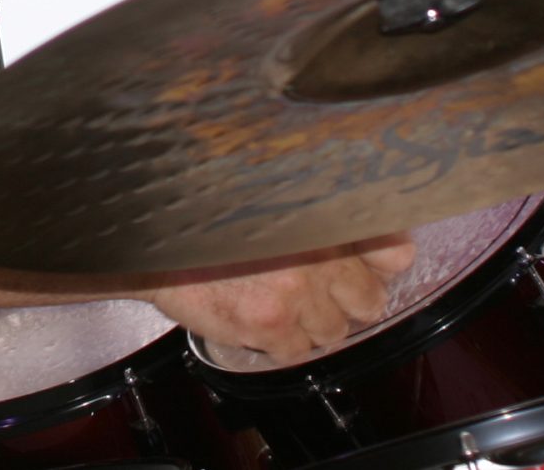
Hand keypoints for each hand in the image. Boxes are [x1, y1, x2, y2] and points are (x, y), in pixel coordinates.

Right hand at [142, 233, 415, 364]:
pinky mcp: (269, 323)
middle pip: (369, 300)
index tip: (367, 264)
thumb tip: (369, 237)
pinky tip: (260, 317)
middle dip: (348, 299)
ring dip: (312, 323)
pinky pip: (297, 351)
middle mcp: (319, 252)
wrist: (150, 236)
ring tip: (281, 301)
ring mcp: (296, 291)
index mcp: (324, 213)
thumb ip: (317, 210)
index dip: (380, 262)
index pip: (393, 251)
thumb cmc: (203, 210)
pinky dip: (281, 342)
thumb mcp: (268, 194)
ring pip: (334, 331)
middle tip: (321, 289)